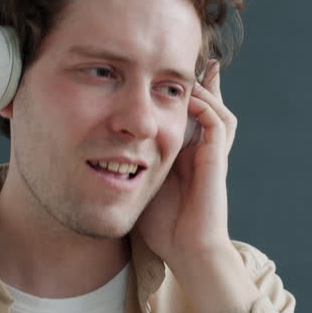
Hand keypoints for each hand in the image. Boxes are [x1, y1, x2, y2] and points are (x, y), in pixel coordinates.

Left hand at [136, 59, 237, 269]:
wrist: (187, 250)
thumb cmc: (162, 228)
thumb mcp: (137, 189)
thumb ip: (124, 169)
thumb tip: (94, 158)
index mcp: (185, 157)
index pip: (187, 119)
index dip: (177, 99)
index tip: (160, 78)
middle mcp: (201, 152)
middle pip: (208, 108)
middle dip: (200, 85)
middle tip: (190, 61)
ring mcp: (211, 156)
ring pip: (217, 110)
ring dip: (203, 91)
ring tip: (187, 73)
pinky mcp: (217, 161)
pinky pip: (217, 124)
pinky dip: (204, 107)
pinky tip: (187, 97)